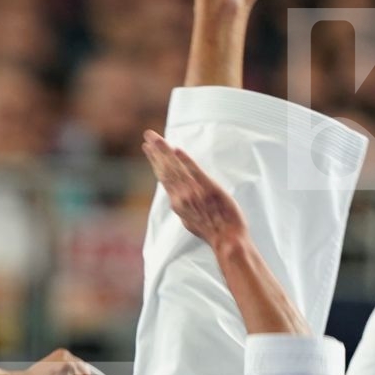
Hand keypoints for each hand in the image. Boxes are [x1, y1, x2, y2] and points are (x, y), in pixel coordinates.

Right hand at [142, 130, 248, 249]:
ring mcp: (193, 192)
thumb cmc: (212, 232)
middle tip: (147, 135)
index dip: (155, 162)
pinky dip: (184, 160)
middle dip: (155, 151)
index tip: (148, 149)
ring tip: (155, 138)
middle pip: (165, 169)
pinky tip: (176, 149)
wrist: (227, 239)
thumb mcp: (190, 222)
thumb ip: (183, 206)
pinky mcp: (208, 189)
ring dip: (164, 151)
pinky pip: (193, 171)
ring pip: (175, 168)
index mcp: (177, 203)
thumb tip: (177, 198)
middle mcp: (181, 197)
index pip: (163, 178)